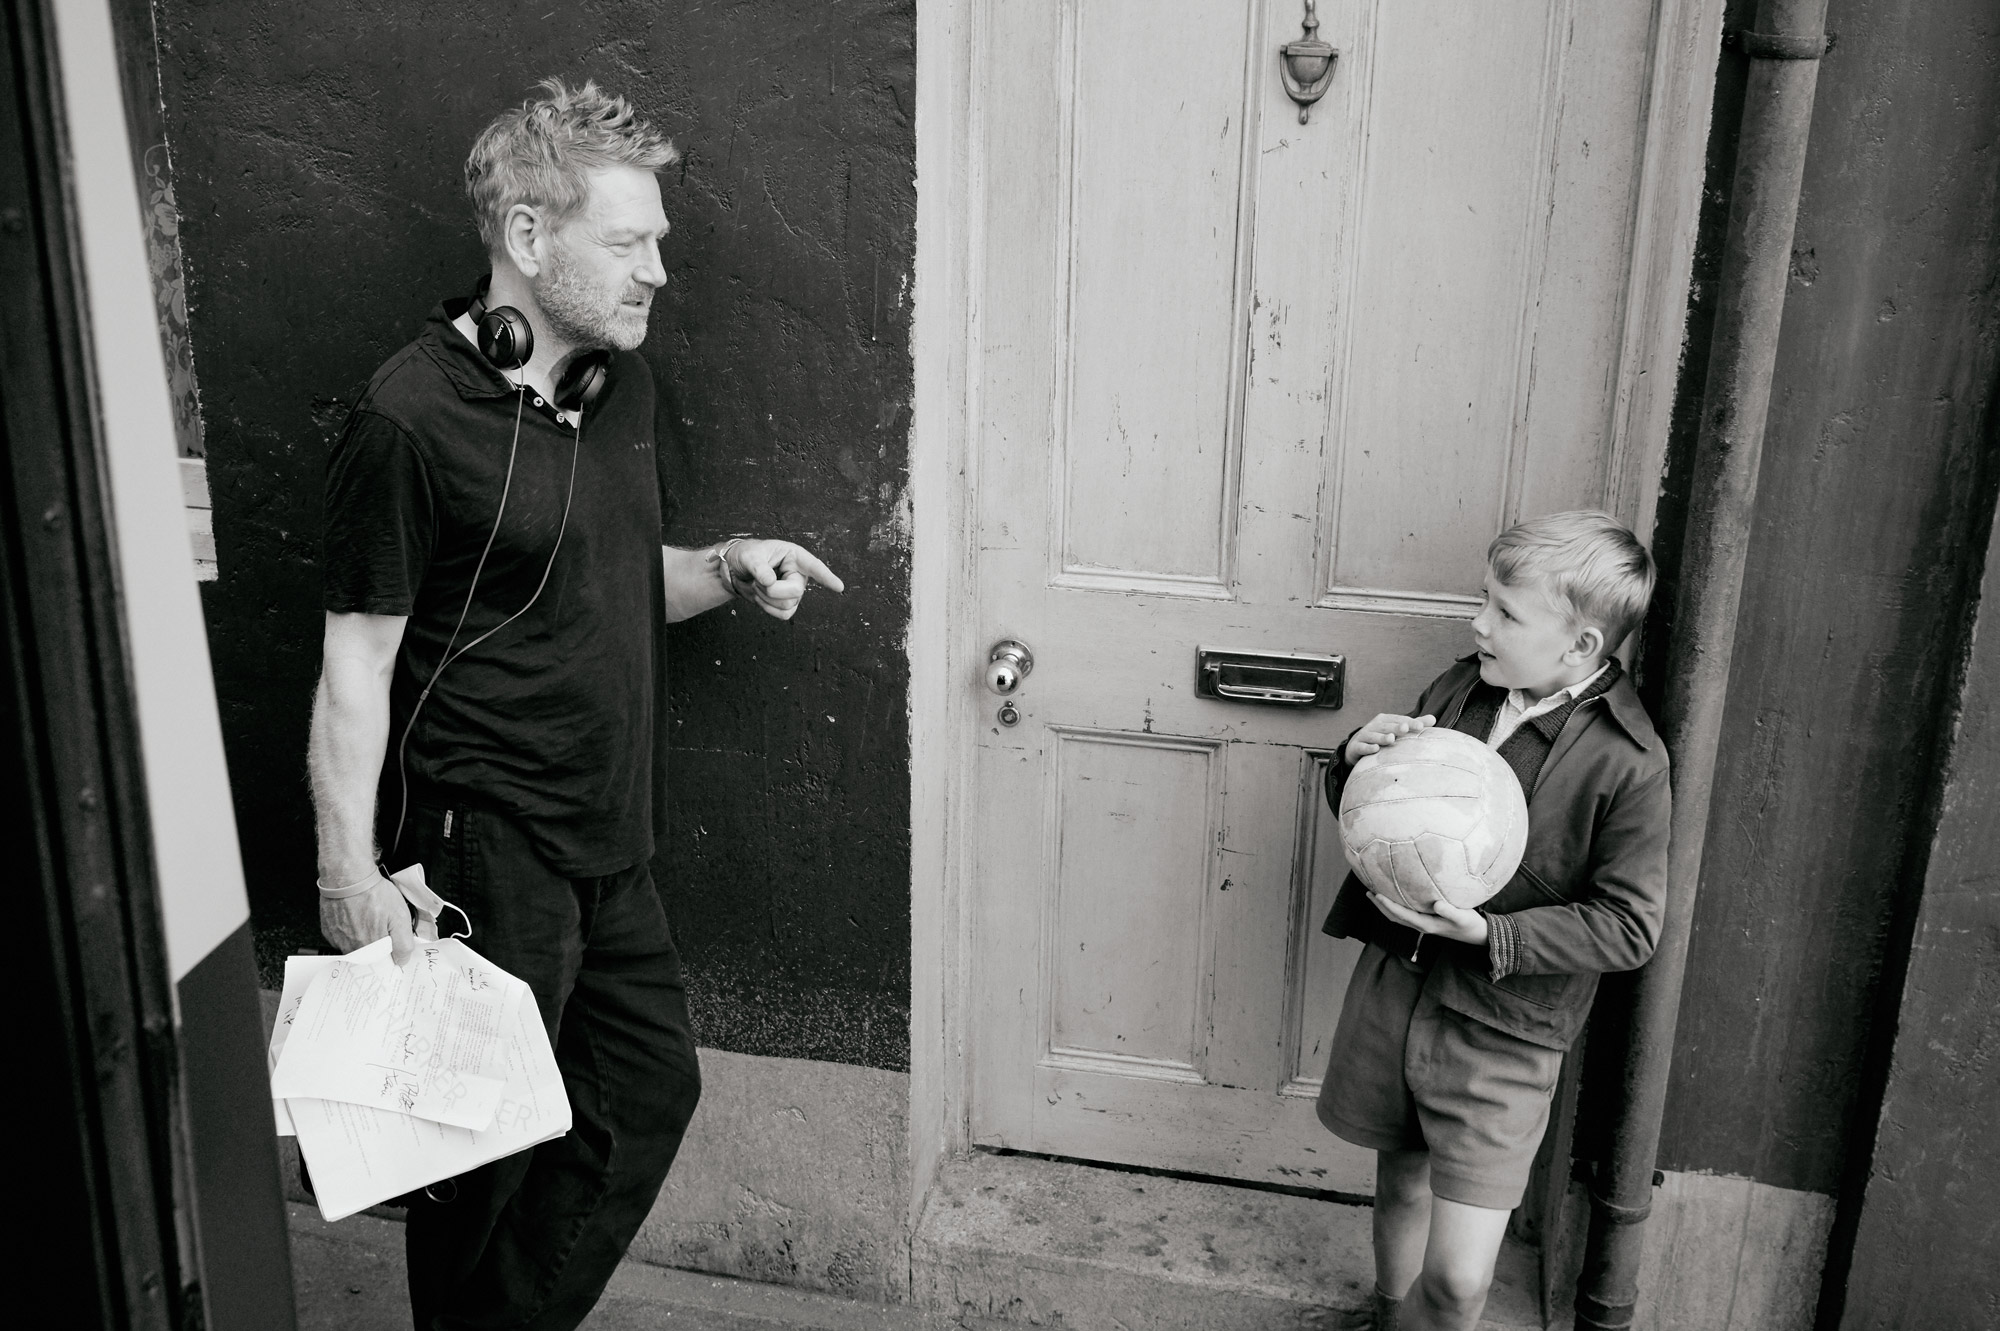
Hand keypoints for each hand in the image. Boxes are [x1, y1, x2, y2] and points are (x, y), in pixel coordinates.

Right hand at [320, 873, 417, 964]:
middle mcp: (351, 948)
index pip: (383, 963)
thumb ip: (403, 943)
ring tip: (369, 916)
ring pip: (356, 946)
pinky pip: (343, 937)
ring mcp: (338, 940)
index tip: (393, 944)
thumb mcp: (400, 917)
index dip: (391, 953)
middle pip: (369, 955)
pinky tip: (357, 915)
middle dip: (379, 942)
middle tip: (381, 923)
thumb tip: (402, 959)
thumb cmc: (372, 892)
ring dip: (364, 935)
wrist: (348, 876)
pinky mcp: (329, 930)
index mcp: (370, 948)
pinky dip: (351, 929)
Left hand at [727, 539, 844, 619]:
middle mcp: (798, 574)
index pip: (814, 566)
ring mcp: (794, 591)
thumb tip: (770, 582)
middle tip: (757, 581)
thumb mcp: (750, 556)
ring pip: (788, 605)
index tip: (839, 587)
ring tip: (757, 585)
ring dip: (766, 598)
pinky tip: (761, 597)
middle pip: (795, 591)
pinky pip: (783, 615)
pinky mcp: (787, 604)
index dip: (826, 577)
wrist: (736, 570)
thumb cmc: (747, 555)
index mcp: (794, 557)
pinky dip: (767, 608)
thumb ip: (759, 568)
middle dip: (772, 590)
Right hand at [1344, 713, 1435, 765]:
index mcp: (1385, 720)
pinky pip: (1362, 747)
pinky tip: (1375, 749)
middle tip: (1405, 729)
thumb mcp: (1395, 730)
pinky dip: (1367, 748)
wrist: (1356, 746)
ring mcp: (1364, 735)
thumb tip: (1433, 719)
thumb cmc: (1381, 737)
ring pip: (1374, 736)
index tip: (1421, 726)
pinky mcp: (1356, 746)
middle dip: (1396, 727)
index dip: (1410, 722)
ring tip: (1391, 739)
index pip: (1400, 720)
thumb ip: (1413, 725)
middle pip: (1387, 726)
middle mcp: (1374, 725)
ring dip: (1382, 737)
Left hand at [1368, 892, 1489, 945]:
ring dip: (1385, 906)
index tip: (1376, 893)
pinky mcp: (1427, 921)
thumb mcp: (1463, 917)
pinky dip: (1396, 906)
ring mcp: (1423, 924)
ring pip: (1398, 916)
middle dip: (1380, 905)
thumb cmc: (1471, 924)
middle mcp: (1421, 925)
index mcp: (1426, 925)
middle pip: (1394, 916)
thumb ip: (1450, 911)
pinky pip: (1406, 913)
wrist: (1478, 934)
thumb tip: (1436, 904)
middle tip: (1367, 891)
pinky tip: (1395, 895)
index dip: (1387, 905)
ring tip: (1375, 893)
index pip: (1401, 914)